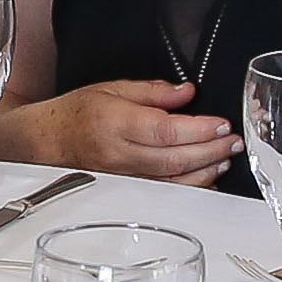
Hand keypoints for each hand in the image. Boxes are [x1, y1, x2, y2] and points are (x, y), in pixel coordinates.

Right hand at [4, 76, 236, 184]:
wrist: (48, 142)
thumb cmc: (78, 114)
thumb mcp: (112, 89)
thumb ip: (153, 92)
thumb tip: (187, 92)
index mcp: (117, 124)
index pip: (166, 131)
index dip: (199, 130)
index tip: (222, 124)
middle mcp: (121, 154)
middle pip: (174, 158)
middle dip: (211, 150)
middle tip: (234, 140)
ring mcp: (125, 177)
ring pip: (173, 181)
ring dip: (206, 170)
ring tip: (226, 156)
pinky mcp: (129, 190)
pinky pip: (166, 192)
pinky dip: (191, 186)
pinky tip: (207, 175)